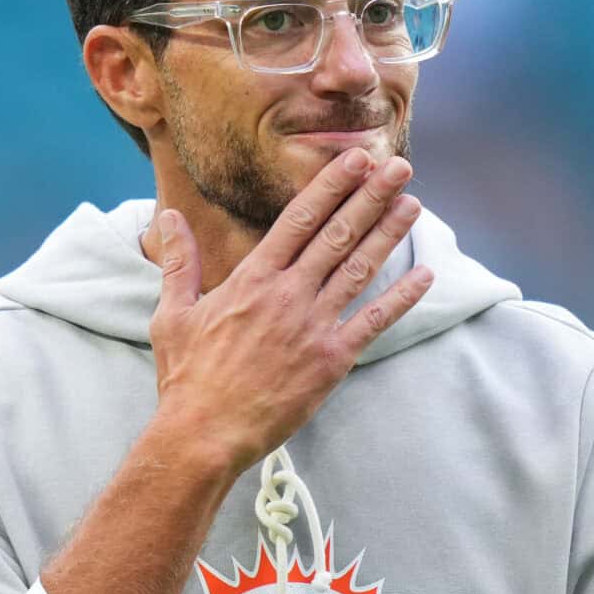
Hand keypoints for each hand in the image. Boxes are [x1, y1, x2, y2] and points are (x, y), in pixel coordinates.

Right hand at [148, 148, 433, 473]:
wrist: (204, 434)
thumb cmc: (187, 376)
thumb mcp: (173, 313)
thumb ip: (179, 262)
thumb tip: (169, 217)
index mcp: (252, 279)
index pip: (300, 218)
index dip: (331, 185)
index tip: (356, 159)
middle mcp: (288, 294)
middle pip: (338, 234)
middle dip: (371, 196)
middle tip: (399, 166)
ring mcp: (313, 326)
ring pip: (359, 269)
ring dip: (389, 234)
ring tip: (412, 204)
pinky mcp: (332, 360)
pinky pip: (374, 322)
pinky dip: (401, 298)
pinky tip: (424, 275)